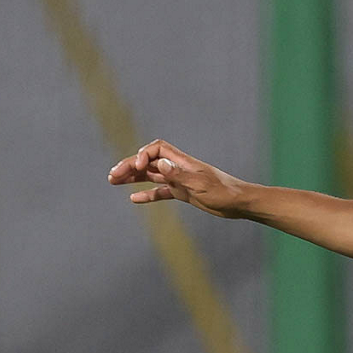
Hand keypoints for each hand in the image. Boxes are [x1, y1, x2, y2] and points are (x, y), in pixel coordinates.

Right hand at [107, 139, 251, 217]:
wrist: (240, 203)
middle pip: (149, 161)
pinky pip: (161, 191)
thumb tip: (159, 164)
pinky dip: (148, 194)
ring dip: (133, 177)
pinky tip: (134, 198)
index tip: (138, 168)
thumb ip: (179, 175)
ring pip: (151, 175)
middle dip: (130, 166)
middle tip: (112, 176)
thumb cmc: (224, 192)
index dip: (143, 155)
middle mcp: (179, 168)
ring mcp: (180, 180)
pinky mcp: (183, 193)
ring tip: (113, 181)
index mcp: (183, 162)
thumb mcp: (200, 184)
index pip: (157, 149)